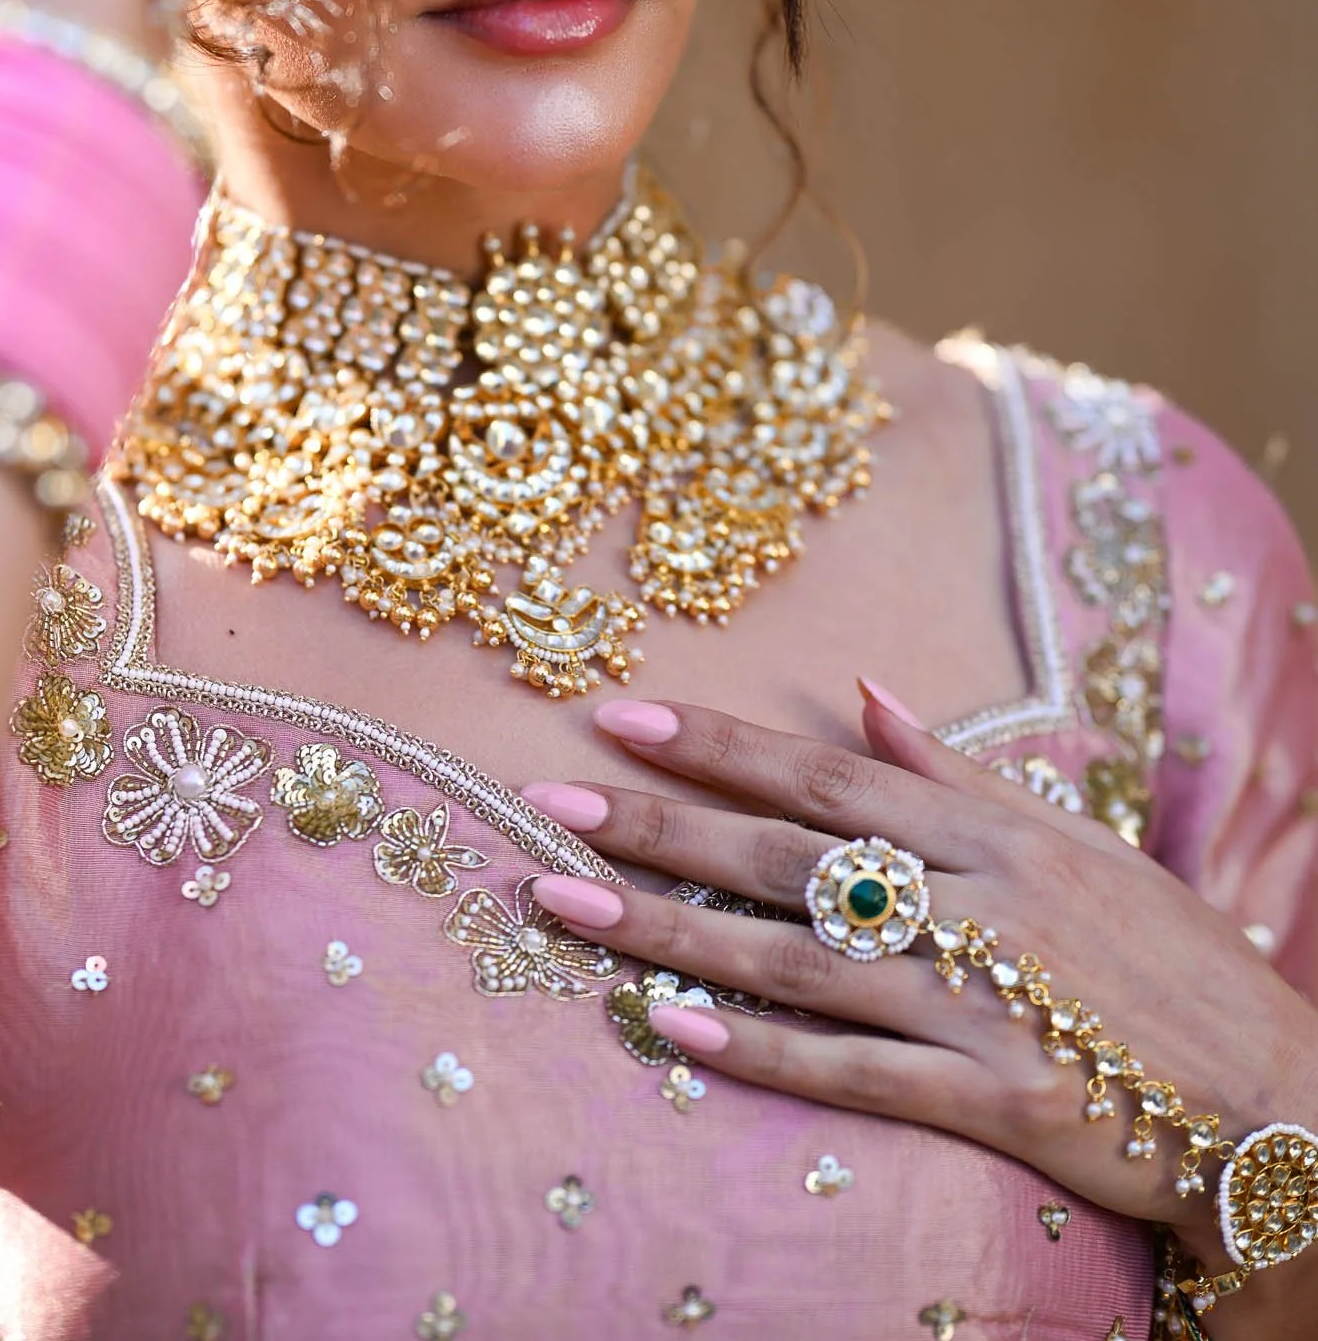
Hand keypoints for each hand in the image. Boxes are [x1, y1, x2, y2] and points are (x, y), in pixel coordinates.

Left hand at [522, 689, 1317, 1259]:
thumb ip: (959, 770)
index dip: (717, 744)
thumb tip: (864, 690)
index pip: (825, 776)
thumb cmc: (1168, 958)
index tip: (617, 717)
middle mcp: (975, 904)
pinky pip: (854, 1071)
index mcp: (993, 833)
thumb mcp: (1076, 839)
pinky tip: (669, 1025)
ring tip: (564, 902)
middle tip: (546, 803)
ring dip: (669, 928)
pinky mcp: (992, 1099)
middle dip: (659, 824)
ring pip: (794, 957)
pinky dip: (760, 1048)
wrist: (1276, 1095)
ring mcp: (979, 1004)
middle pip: (787, 856)